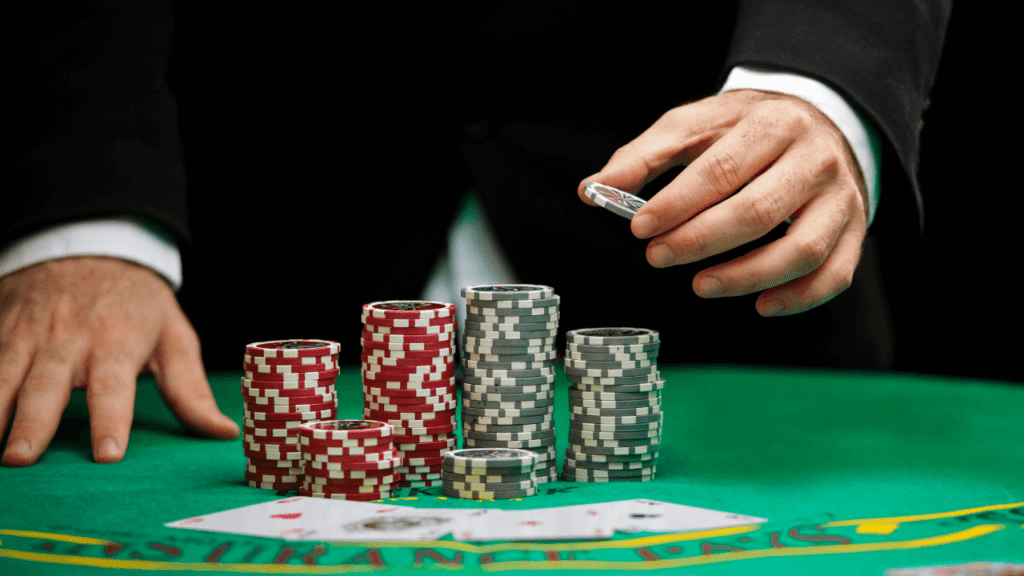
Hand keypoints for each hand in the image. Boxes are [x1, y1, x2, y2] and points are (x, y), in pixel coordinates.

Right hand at [0, 256, 237, 465]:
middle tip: (21, 459)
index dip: (110, 420)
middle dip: (33, 422)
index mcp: (116, 344)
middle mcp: (68, 340)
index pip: (113, 388)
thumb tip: (224, 433)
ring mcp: (28, 334)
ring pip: (4, 374)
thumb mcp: (174, 337)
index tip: (107, 455)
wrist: (90, 246)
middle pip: (48, 386)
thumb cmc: (138, 304)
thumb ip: (191, 391)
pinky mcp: (0, 328)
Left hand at [579, 89, 868, 315]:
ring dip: (746, 276)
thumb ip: (643, 157)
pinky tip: (758, 305)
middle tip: (658, 258)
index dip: (677, 204)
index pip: (721, 169)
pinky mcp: (854, 230)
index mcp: (770, 125)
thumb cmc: (745, 131)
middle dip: (700, 241)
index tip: (640, 228)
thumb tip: (592, 190)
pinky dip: (797, 298)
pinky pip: (834, 274)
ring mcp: (840, 198)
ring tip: (700, 286)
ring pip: (801, 249)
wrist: (821, 120)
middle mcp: (813, 160)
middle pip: (757, 211)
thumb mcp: (694, 126)